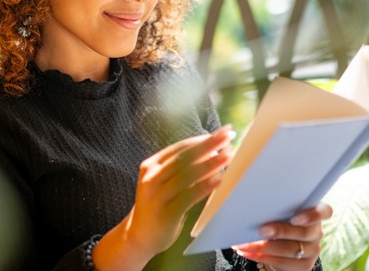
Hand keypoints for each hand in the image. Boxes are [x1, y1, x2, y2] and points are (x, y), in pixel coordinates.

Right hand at [93, 125, 235, 268]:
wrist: (140, 235)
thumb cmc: (159, 205)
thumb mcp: (164, 182)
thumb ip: (181, 168)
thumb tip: (214, 152)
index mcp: (151, 165)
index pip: (179, 148)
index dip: (201, 139)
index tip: (221, 133)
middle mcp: (151, 177)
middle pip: (184, 158)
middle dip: (208, 145)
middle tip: (228, 136)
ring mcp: (157, 196)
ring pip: (186, 175)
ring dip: (209, 164)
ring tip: (228, 156)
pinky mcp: (165, 213)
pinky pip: (188, 197)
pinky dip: (204, 187)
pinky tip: (218, 180)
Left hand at [232, 203, 332, 270]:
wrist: (283, 247)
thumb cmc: (280, 221)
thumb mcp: (282, 213)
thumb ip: (278, 208)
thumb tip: (254, 205)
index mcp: (315, 214)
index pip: (325, 212)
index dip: (312, 215)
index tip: (295, 218)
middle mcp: (316, 233)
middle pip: (303, 233)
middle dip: (280, 231)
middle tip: (261, 230)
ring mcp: (312, 250)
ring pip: (291, 250)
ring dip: (264, 247)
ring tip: (245, 244)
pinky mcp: (304, 265)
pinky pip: (283, 263)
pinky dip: (262, 257)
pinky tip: (248, 253)